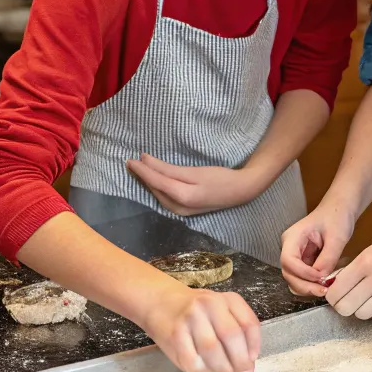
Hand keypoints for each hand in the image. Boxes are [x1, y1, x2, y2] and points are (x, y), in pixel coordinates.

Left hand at [126, 153, 258, 215]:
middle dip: (143, 176)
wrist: (241, 191)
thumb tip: (146, 160)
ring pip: (158, 195)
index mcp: (181, 198)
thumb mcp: (194, 171)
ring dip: (148, 182)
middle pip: (155, 190)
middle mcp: (178, 208)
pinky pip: (165, 197)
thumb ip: (168, 168)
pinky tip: (154, 180)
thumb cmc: (220, 178)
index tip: (130, 160)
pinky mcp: (184, 209)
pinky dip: (157, 187)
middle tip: (132, 162)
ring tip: (139, 169)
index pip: (155, 182)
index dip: (142, 171)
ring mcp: (181, 211)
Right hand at [140, 282, 261, 371]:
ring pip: (212, 350)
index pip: (248, 323)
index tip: (253, 359)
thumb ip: (238, 331)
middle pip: (231, 336)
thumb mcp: (222, 310)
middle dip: (240, 360)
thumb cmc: (198, 310)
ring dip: (223, 367)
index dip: (254, 345)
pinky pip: (193, 360)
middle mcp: (210, 304)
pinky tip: (206, 367)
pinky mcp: (174, 335)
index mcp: (228, 298)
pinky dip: (203, 369)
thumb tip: (248, 365)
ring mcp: (190, 318)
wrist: (161, 302)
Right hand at [280, 202, 354, 296]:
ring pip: (294, 280)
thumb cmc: (337, 217)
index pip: (288, 260)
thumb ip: (328, 258)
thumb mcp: (337, 236)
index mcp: (293, 237)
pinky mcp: (303, 263)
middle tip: (325, 290)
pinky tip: (326, 284)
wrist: (340, 210)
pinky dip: (312, 285)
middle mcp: (289, 248)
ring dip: (308, 288)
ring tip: (326, 289)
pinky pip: (303, 279)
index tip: (321, 278)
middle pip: (288, 274)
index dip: (303, 273)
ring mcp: (295, 256)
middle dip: (305, 285)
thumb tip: (322, 279)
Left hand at [324, 224, 371, 319]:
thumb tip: (336, 284)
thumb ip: (355, 268)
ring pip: (362, 315)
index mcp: (367, 262)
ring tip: (363, 298)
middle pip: (346, 308)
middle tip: (346, 297)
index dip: (332, 294)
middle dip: (342, 304)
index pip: (336, 292)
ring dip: (359, 308)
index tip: (334, 291)